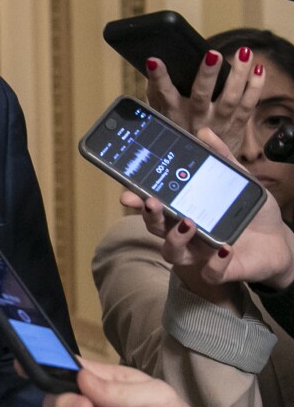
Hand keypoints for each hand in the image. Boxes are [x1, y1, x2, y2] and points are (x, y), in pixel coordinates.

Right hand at [122, 128, 293, 289]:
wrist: (279, 240)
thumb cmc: (251, 212)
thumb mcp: (239, 180)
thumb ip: (221, 159)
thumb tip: (203, 133)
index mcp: (184, 211)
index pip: (155, 207)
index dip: (139, 201)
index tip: (127, 192)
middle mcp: (186, 234)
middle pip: (157, 229)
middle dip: (151, 217)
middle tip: (152, 202)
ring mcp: (201, 253)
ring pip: (173, 254)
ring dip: (175, 239)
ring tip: (188, 223)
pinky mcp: (221, 270)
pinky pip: (210, 273)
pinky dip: (214, 264)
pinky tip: (224, 249)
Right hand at [146, 47, 262, 153]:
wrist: (203, 164)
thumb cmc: (181, 130)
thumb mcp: (161, 116)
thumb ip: (156, 92)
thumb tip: (152, 64)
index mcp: (174, 113)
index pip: (164, 94)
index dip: (159, 78)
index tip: (154, 61)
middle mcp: (196, 118)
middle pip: (201, 96)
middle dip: (207, 75)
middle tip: (213, 54)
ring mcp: (219, 122)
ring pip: (230, 98)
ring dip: (238, 75)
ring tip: (244, 53)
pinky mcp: (236, 126)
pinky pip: (248, 106)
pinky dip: (255, 87)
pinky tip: (259, 70)